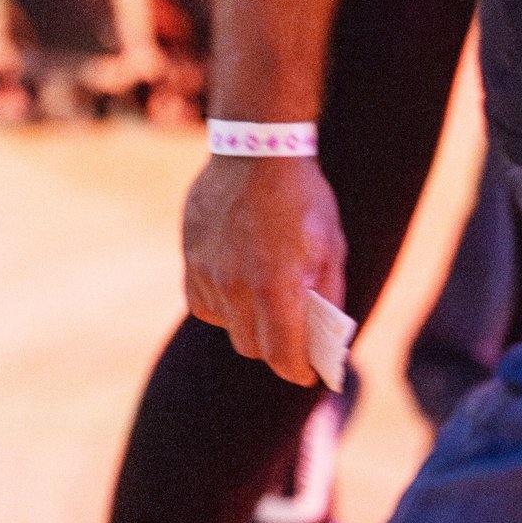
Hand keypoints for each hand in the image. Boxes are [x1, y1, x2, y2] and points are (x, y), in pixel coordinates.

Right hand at [183, 155, 346, 385]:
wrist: (256, 150)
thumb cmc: (303, 198)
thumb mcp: (331, 247)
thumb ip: (327, 296)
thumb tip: (328, 338)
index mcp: (277, 287)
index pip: (284, 357)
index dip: (299, 371)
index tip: (309, 373)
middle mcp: (237, 287)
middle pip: (253, 348)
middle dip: (276, 350)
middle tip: (291, 340)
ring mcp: (208, 274)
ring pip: (227, 328)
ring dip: (248, 326)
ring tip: (265, 304)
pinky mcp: (190, 261)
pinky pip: (203, 305)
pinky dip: (221, 308)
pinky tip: (237, 287)